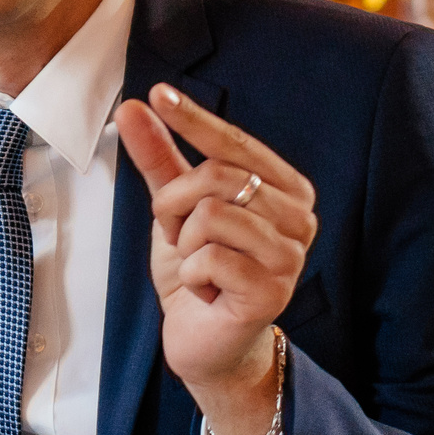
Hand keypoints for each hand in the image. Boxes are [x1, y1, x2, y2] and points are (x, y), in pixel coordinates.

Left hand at [116, 84, 316, 420]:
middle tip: (180, 239)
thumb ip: (161, 159)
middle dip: (174, 205)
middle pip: (215, 176)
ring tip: (197, 267)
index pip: (235, 144)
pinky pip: (207, 258)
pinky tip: (206, 293)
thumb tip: (133, 107)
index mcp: (285, 189)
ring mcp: (291, 256)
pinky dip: (190, 276)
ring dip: (183, 243)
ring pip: (209, 214)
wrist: (205, 342)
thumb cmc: (200, 272)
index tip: (158, 92)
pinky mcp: (272, 291)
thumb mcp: (174, 209)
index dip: (194, 120)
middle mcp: (299, 217)